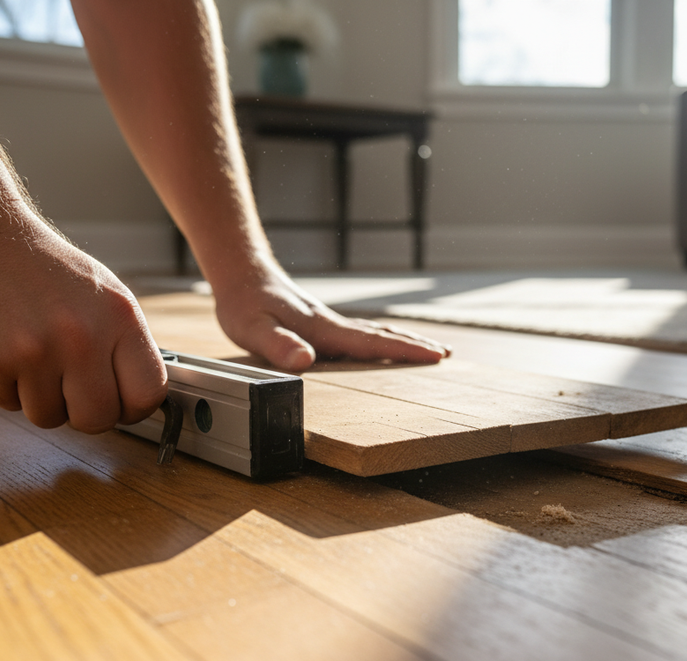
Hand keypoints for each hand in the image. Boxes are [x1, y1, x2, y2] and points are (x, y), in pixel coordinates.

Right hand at [0, 217, 166, 432]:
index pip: (146, 395)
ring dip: (40, 397)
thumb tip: (140, 400)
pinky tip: (3, 348)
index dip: (132, 407)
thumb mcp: (105, 295)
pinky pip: (6, 405)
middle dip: (84, 412)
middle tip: (70, 387)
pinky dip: (5, 386)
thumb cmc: (45, 269)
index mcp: (119, 318)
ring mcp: (32, 352)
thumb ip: (125, 346)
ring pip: (48, 417)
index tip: (118, 401)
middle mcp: (80, 337)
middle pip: (97, 420)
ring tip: (31, 354)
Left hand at [211, 253, 449, 370]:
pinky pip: (360, 335)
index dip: (405, 350)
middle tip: (446, 354)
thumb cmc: (244, 304)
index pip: (372, 342)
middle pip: (382, 335)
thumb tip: (305, 360)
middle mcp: (332, 325)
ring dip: (402, 341)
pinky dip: (381, 340)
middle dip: (415, 345)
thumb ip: (278, 345)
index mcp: (324, 330)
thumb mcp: (253, 329)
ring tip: (428, 349)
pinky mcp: (321, 324)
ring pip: (374, 333)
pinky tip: (382, 345)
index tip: (436, 355)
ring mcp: (329, 324)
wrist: (240, 273)